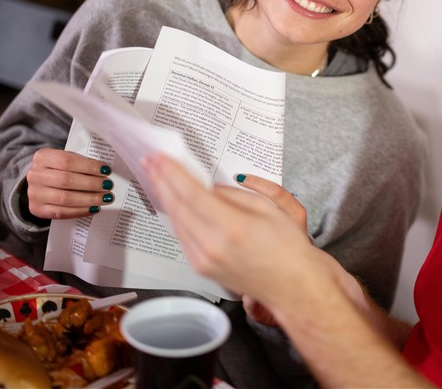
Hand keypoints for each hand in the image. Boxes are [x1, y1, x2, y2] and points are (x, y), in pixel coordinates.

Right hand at [25, 148, 114, 218]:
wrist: (39, 184)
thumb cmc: (58, 169)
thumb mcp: (65, 159)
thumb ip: (80, 162)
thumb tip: (104, 171)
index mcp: (42, 157)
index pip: (67, 161)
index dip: (88, 166)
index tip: (106, 170)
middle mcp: (35, 175)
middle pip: (66, 180)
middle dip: (91, 183)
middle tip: (108, 185)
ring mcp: (34, 193)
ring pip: (64, 198)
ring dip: (89, 198)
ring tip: (105, 198)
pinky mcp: (37, 209)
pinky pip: (61, 212)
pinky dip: (80, 210)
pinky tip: (94, 208)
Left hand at [142, 153, 327, 309]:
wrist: (291, 284)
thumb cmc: (287, 245)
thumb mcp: (268, 207)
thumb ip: (232, 195)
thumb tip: (207, 187)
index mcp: (232, 227)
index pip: (192, 194)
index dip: (172, 173)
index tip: (159, 157)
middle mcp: (212, 246)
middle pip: (177, 207)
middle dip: (161, 181)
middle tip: (150, 161)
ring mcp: (204, 261)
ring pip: (176, 223)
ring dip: (165, 198)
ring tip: (157, 177)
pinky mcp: (201, 269)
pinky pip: (181, 237)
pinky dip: (175, 217)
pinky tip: (172, 202)